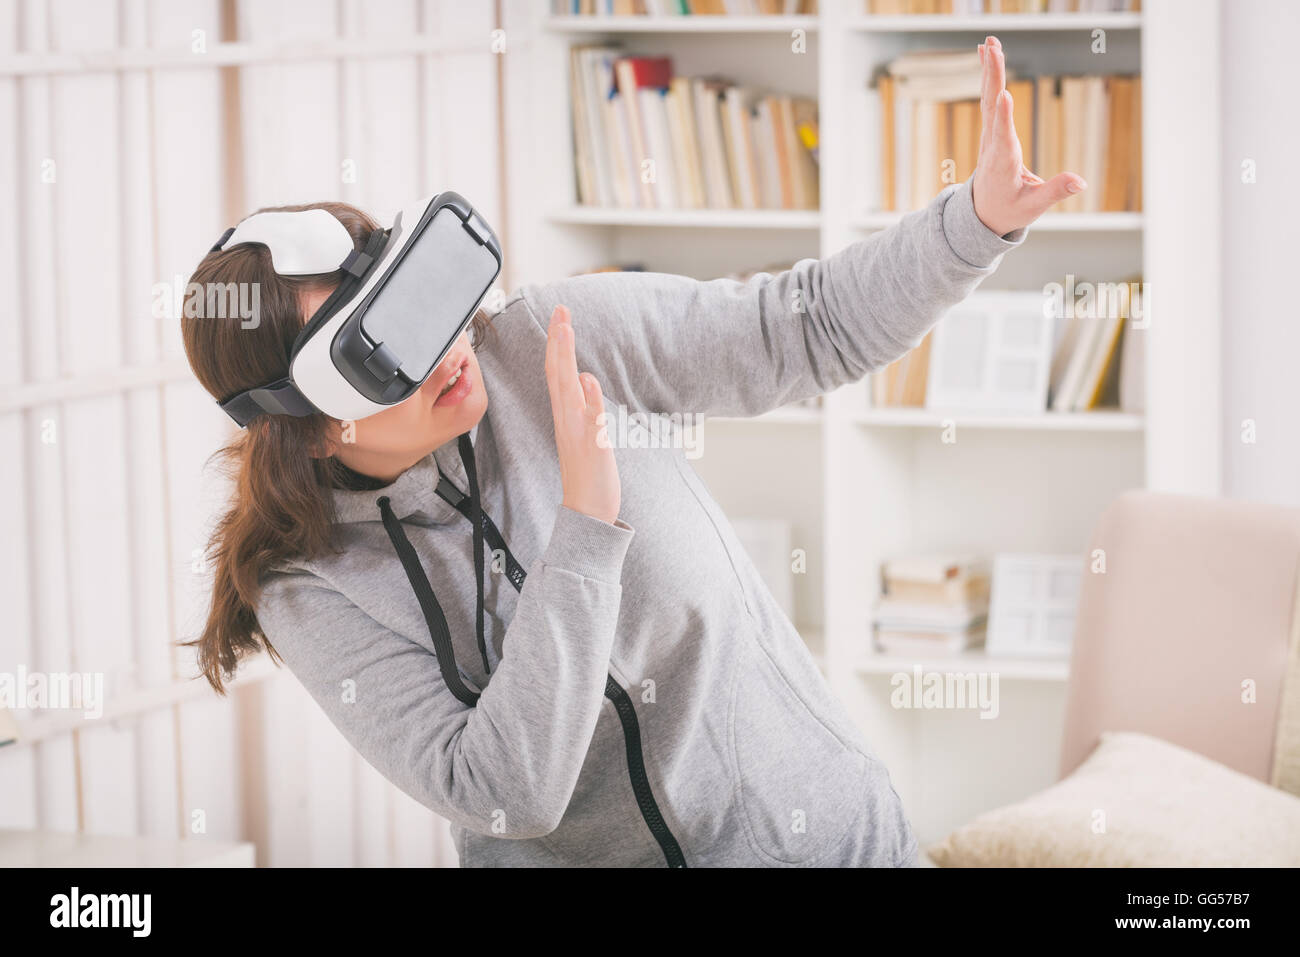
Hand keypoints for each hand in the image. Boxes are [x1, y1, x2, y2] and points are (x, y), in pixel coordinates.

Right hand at [545, 304, 620, 524]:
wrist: (588, 511)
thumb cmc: (589, 473)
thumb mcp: (588, 431)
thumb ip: (586, 404)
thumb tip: (585, 377)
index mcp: (566, 415)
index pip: (558, 373)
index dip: (558, 344)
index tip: (561, 316)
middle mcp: (567, 420)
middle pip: (558, 374)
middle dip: (558, 341)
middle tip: (560, 310)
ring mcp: (578, 433)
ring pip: (568, 390)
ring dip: (565, 360)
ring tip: (564, 330)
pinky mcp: (592, 447)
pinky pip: (591, 420)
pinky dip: (589, 399)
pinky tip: (587, 379)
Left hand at [970, 36, 1087, 236]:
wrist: (981, 213)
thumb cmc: (1008, 210)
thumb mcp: (1033, 207)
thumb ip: (1056, 192)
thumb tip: (1081, 182)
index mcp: (1003, 163)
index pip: (1003, 138)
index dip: (1003, 118)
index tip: (1004, 95)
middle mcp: (992, 145)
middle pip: (991, 107)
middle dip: (993, 77)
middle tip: (992, 49)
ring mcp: (989, 135)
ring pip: (988, 97)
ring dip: (989, 69)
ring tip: (988, 42)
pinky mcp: (991, 129)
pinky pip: (989, 97)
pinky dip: (990, 75)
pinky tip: (988, 53)